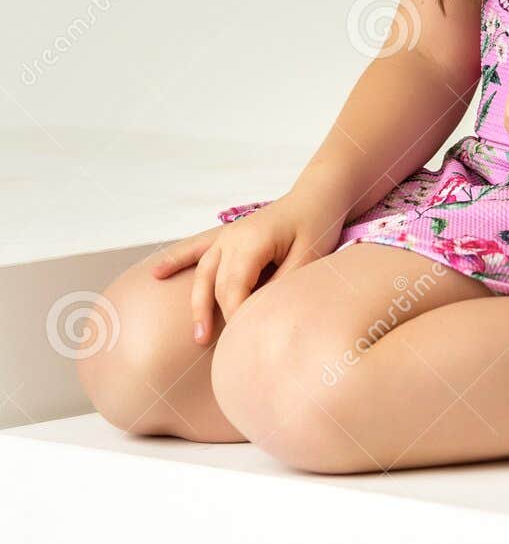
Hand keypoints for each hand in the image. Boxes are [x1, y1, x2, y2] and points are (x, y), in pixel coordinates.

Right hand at [148, 194, 341, 346]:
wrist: (317, 194)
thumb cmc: (317, 223)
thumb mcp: (308, 256)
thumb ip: (283, 284)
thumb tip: (261, 313)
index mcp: (251, 242)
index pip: (233, 289)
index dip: (236, 317)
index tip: (244, 340)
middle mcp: (232, 237)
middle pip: (216, 285)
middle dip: (216, 318)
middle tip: (220, 350)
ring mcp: (227, 235)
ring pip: (203, 273)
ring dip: (196, 304)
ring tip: (198, 335)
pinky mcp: (227, 235)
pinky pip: (196, 248)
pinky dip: (176, 259)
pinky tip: (156, 273)